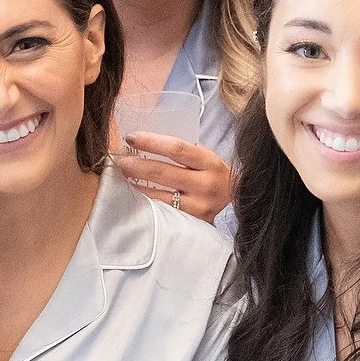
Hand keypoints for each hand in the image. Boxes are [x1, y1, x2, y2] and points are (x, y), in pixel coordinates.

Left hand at [113, 133, 235, 219]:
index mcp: (210, 163)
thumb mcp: (204, 158)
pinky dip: (145, 201)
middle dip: (136, 164)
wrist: (240, 199)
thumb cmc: (212, 173)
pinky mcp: (193, 224)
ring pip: (158, 195)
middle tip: (119, 159)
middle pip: (163, 173)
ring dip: (136, 183)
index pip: (176, 148)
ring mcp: (199, 207)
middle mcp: (206, 185)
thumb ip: (180, 152)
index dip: (151, 142)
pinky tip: (134, 192)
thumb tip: (142, 141)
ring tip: (122, 174)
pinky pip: (162, 211)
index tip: (131, 137)